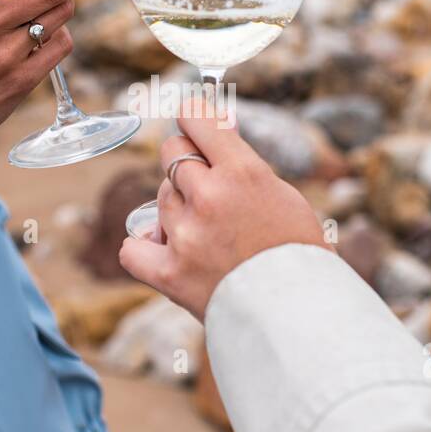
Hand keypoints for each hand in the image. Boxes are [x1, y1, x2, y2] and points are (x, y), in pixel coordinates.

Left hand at [118, 101, 330, 318]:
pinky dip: (146, 248)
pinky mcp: (169, 274)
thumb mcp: (280, 193)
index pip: (196, 119)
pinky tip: (167, 250)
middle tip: (207, 184)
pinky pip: (132, 248)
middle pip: (171, 153)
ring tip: (208, 231)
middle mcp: (209, 198)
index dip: (193, 117)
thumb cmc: (296, 252)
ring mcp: (186, 235)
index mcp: (242, 173)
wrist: (298, 314)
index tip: (194, 122)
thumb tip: (216, 120)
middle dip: (186, 163)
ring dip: (178, 207)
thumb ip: (241, 160)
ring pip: (160, 198)